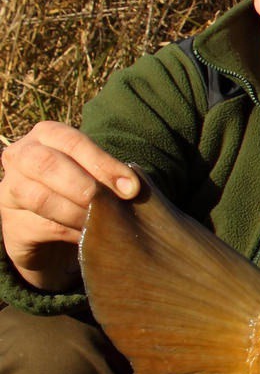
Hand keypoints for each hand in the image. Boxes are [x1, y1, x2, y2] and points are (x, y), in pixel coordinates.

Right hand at [0, 121, 138, 290]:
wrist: (56, 235)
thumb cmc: (83, 194)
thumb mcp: (97, 178)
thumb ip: (110, 177)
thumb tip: (133, 188)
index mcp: (47, 136)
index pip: (71, 141)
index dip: (103, 163)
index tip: (131, 188)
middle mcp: (21, 156)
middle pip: (46, 163)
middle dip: (85, 186)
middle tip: (112, 205)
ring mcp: (9, 190)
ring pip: (38, 196)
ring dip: (77, 212)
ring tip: (102, 223)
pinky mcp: (10, 224)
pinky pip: (40, 226)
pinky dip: (70, 232)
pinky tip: (88, 237)